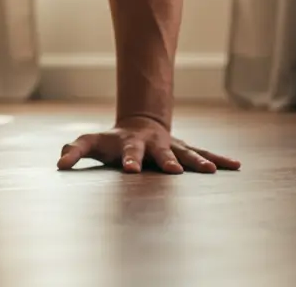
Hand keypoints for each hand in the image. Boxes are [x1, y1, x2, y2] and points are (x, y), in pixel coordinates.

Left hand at [56, 116, 240, 173]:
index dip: (128, 160)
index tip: (130, 170)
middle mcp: (154, 144)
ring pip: (186, 153)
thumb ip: (74, 150)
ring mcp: (171, 146)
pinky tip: (236, 166)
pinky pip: (204, 154)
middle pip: (161, 153)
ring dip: (198, 162)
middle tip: (173, 172)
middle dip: (167, 162)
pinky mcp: (186, 149)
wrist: (139, 123)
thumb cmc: (111, 140)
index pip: (128, 153)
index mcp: (130, 144)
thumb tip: (59, 163)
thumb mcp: (91, 143)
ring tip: (210, 172)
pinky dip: (219, 159)